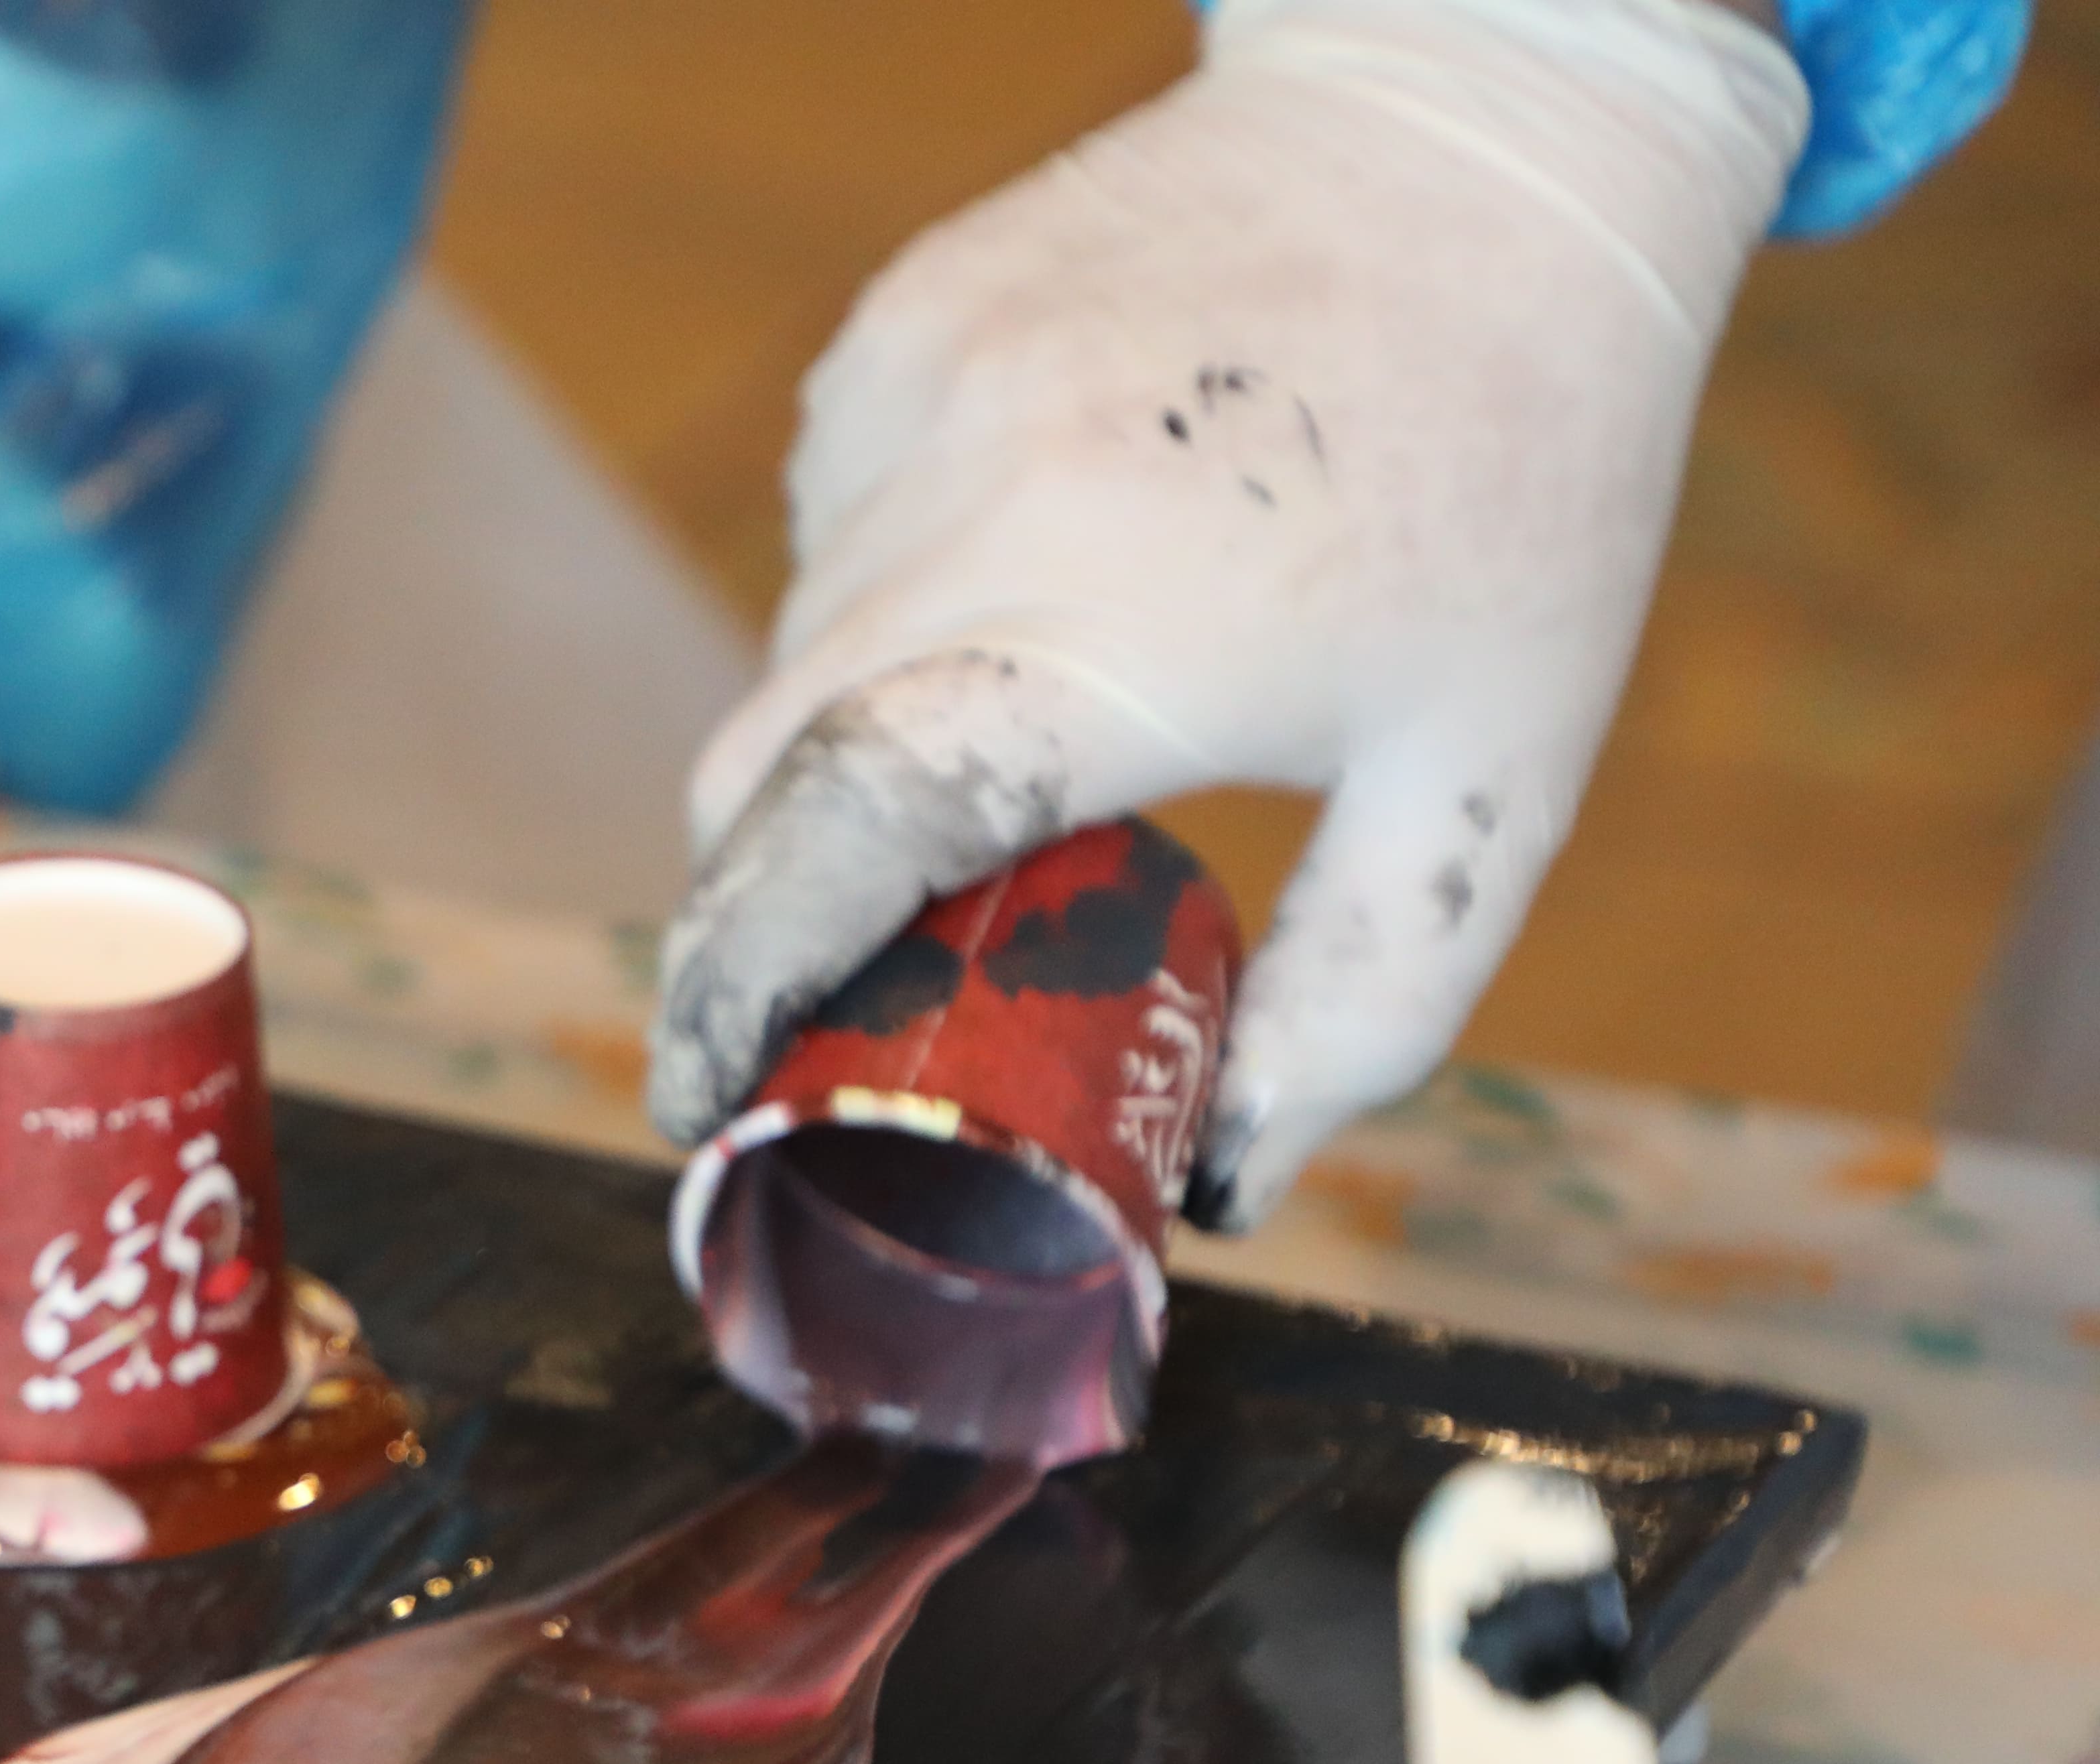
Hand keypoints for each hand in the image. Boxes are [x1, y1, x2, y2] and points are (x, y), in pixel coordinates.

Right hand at [652, 0, 1804, 1224]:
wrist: (1493, 121)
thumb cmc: (1518, 467)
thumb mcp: (1492, 766)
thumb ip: (1363, 1001)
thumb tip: (1218, 1179)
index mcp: (1126, 640)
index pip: (834, 840)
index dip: (741, 984)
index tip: (707, 1091)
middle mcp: (987, 512)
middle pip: (763, 777)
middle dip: (769, 906)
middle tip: (837, 986)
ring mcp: (919, 402)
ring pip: (795, 659)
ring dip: (857, 746)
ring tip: (1021, 723)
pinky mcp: (896, 329)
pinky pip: (830, 534)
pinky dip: (891, 602)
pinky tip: (1039, 559)